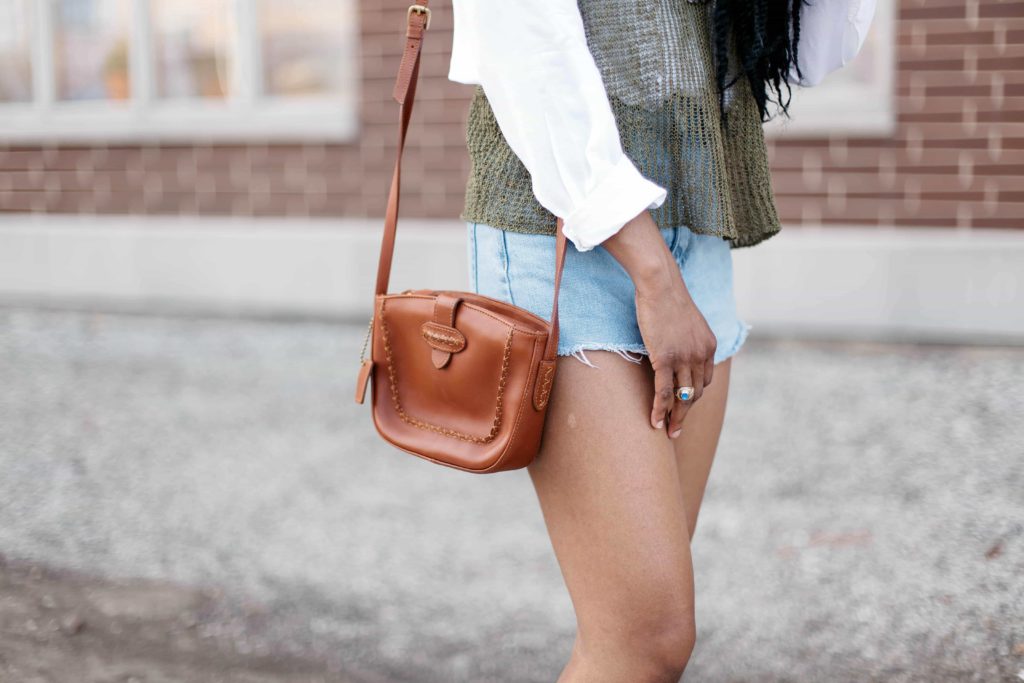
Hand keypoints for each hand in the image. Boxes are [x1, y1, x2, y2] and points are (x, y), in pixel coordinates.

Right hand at [602, 212, 716, 437]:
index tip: (684, 407)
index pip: (705, 381)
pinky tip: (654, 422)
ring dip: (675, 418)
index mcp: (709, 347)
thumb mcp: (685, 322)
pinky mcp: (665, 358)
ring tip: (667, 432)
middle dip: (687, 414)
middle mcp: (701, 355)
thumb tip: (675, 349)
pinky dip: (660, 409)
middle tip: (676, 430)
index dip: (694, 397)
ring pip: (682, 397)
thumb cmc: (667, 298)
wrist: (660, 284)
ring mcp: (684, 358)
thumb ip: (685, 340)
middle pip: (696, 393)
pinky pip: (664, 391)